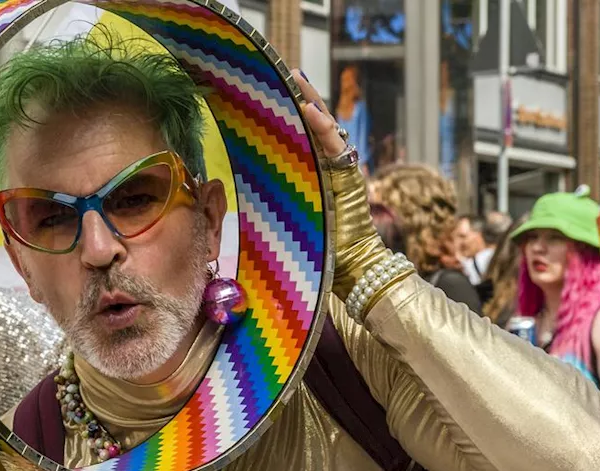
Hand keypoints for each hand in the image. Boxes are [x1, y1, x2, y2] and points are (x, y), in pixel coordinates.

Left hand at [290, 69, 389, 301]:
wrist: (353, 268)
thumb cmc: (320, 252)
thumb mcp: (293, 218)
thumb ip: (279, 201)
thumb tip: (246, 194)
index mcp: (321, 174)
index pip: (308, 136)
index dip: (295, 113)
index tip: (278, 92)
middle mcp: (334, 168)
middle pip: (319, 124)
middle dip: (304, 97)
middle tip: (288, 73)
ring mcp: (343, 172)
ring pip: (328, 129)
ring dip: (312, 102)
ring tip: (297, 79)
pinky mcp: (348, 180)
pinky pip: (335, 148)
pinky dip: (322, 127)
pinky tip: (309, 109)